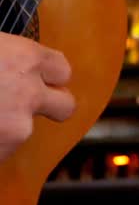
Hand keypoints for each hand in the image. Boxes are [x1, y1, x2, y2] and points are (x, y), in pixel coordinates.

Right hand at [0, 32, 73, 162]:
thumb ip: (4, 52)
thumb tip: (6, 58)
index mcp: (23, 58)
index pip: (61, 68)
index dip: (47, 73)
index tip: (32, 74)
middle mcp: (29, 93)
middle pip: (66, 105)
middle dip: (51, 105)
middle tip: (21, 102)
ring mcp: (17, 127)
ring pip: (23, 130)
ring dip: (5, 127)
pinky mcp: (0, 152)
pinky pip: (1, 151)